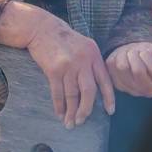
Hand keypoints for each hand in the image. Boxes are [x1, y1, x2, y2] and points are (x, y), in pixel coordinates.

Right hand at [0, 1, 114, 128]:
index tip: (110, 111)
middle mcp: (83, 60)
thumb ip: (91, 63)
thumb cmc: (63, 38)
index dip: (109, 98)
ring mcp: (68, 65)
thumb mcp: (83, 45)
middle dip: (86, 109)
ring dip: (71, 112)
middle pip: (89, 92)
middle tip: (82, 120)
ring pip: (72, 95)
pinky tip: (60, 113)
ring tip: (70, 123)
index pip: (105, 80)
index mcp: (93, 54)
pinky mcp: (53, 70)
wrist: (41, 28)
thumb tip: (96, 87)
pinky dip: (59, 106)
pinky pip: (58, 93)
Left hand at [105, 41, 151, 97]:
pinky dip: (116, 56)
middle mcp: (148, 91)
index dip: (148, 56)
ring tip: (129, 53)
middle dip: (136, 55)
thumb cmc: (148, 56)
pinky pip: (112, 66)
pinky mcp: (118, 84)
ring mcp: (132, 90)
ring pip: (122, 67)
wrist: (135, 61)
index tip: (146, 52)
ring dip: (125, 55)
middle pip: (138, 70)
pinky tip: (122, 57)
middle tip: (136, 51)